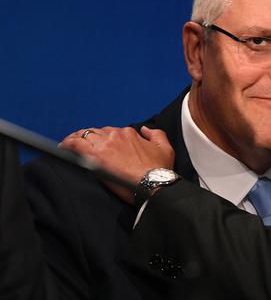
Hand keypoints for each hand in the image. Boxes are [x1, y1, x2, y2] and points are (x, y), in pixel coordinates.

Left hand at [59, 126, 174, 203]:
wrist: (153, 184)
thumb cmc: (160, 170)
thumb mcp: (165, 148)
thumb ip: (155, 134)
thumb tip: (145, 129)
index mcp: (130, 134)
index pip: (112, 132)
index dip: (105, 139)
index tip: (101, 146)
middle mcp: (116, 135)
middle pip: (97, 133)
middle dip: (90, 139)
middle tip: (82, 146)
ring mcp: (104, 144)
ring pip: (84, 136)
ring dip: (76, 139)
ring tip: (68, 145)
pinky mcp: (95, 155)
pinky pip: (75, 144)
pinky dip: (67, 144)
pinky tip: (63, 147)